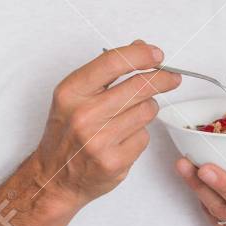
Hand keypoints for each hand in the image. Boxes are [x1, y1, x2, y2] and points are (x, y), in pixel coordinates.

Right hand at [31, 41, 180, 209]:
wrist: (54, 178)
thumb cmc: (66, 134)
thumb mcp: (75, 96)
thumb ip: (106, 71)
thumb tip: (140, 48)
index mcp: (71, 92)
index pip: (113, 62)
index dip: (141, 55)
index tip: (157, 54)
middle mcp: (84, 115)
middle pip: (139, 86)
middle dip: (162, 79)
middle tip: (172, 78)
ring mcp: (99, 140)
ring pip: (147, 111)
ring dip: (146, 110)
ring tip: (131, 116)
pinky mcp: (115, 162)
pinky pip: (144, 137)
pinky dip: (139, 136)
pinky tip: (122, 140)